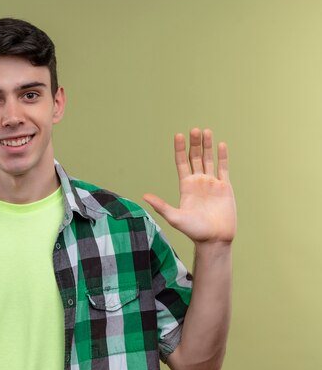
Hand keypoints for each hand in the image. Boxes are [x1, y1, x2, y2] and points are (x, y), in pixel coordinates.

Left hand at [143, 128, 236, 243]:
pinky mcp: (225, 188)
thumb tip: (144, 196)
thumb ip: (161, 206)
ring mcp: (212, 183)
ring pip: (209, 160)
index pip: (181, 163)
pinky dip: (222, 156)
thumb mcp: (175, 217)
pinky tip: (221, 144)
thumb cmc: (194, 231)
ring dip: (207, 146)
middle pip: (195, 158)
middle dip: (194, 144)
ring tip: (206, 131)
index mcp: (185, 186)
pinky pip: (223, 168)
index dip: (180, 149)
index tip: (178, 135)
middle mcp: (198, 182)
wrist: (214, 239)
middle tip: (194, 129)